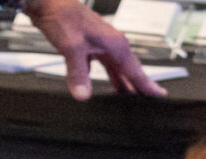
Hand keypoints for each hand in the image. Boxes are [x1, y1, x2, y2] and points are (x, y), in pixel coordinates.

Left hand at [21, 0, 164, 100]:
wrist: (44, 0)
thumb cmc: (61, 14)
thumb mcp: (72, 47)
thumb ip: (78, 73)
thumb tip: (83, 94)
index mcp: (115, 44)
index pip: (137, 71)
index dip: (148, 86)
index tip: (161, 95)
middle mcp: (111, 43)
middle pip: (129, 70)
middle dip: (136, 86)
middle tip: (145, 102)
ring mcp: (99, 43)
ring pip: (115, 67)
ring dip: (119, 81)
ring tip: (125, 97)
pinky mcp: (87, 44)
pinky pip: (100, 64)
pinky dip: (100, 75)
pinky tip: (95, 84)